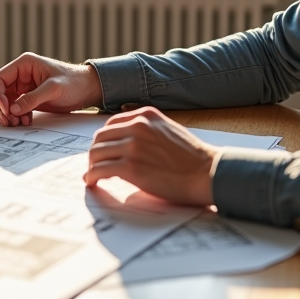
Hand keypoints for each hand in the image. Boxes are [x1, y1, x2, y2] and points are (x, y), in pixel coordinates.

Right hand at [0, 52, 102, 126]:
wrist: (87, 90)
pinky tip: (27, 121)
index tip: (8, 110)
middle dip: (2, 108)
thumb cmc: (74, 82)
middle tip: (12, 121)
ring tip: (19, 122)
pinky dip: (16, 117)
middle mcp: (19, 75)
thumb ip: (33, 98)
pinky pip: (13, 109)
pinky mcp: (27, 99)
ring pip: (2, 103)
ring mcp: (22, 88)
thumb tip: (13, 110)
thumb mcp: (54, 88)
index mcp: (23, 65)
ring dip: (8, 115)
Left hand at [83, 107, 217, 206]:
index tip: (102, 150)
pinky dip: (92, 177)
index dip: (104, 139)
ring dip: (92, 166)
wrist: (208, 173)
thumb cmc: (192, 158)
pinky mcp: (130, 167)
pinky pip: (100, 170)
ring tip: (93, 176)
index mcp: (146, 115)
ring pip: (96, 153)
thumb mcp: (168, 130)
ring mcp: (133, 146)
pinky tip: (93, 183)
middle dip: (95, 152)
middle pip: (100, 137)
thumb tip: (127, 143)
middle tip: (95, 165)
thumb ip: (147, 131)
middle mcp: (137, 126)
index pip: (111, 124)